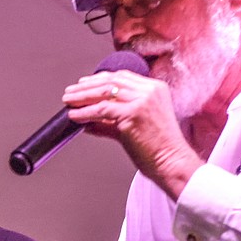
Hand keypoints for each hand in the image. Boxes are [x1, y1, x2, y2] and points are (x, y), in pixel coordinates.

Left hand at [62, 69, 202, 199]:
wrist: (172, 163)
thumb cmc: (158, 149)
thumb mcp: (135, 126)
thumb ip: (111, 121)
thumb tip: (88, 121)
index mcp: (155, 89)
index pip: (122, 76)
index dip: (100, 79)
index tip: (83, 84)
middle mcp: (150, 91)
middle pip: (111, 81)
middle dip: (87, 86)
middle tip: (70, 93)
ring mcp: (143, 100)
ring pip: (105, 92)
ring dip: (82, 96)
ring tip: (68, 102)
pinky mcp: (134, 113)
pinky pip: (102, 109)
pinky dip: (85, 112)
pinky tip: (74, 116)